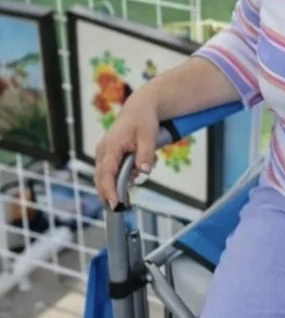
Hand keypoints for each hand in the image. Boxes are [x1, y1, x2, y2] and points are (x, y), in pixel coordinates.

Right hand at [93, 95, 159, 209]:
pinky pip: (111, 172)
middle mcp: (103, 151)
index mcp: (111, 146)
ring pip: (105, 177)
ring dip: (117, 185)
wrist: (140, 108)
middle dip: (108, 194)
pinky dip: (119, 178)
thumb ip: (145, 154)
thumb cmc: (143, 120)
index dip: (109, 190)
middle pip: (101, 179)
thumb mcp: (149, 136)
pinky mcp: (109, 156)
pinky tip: (134, 174)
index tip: (114, 204)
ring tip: (132, 186)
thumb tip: (144, 171)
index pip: (107, 173)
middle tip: (120, 208)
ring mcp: (104, 153)